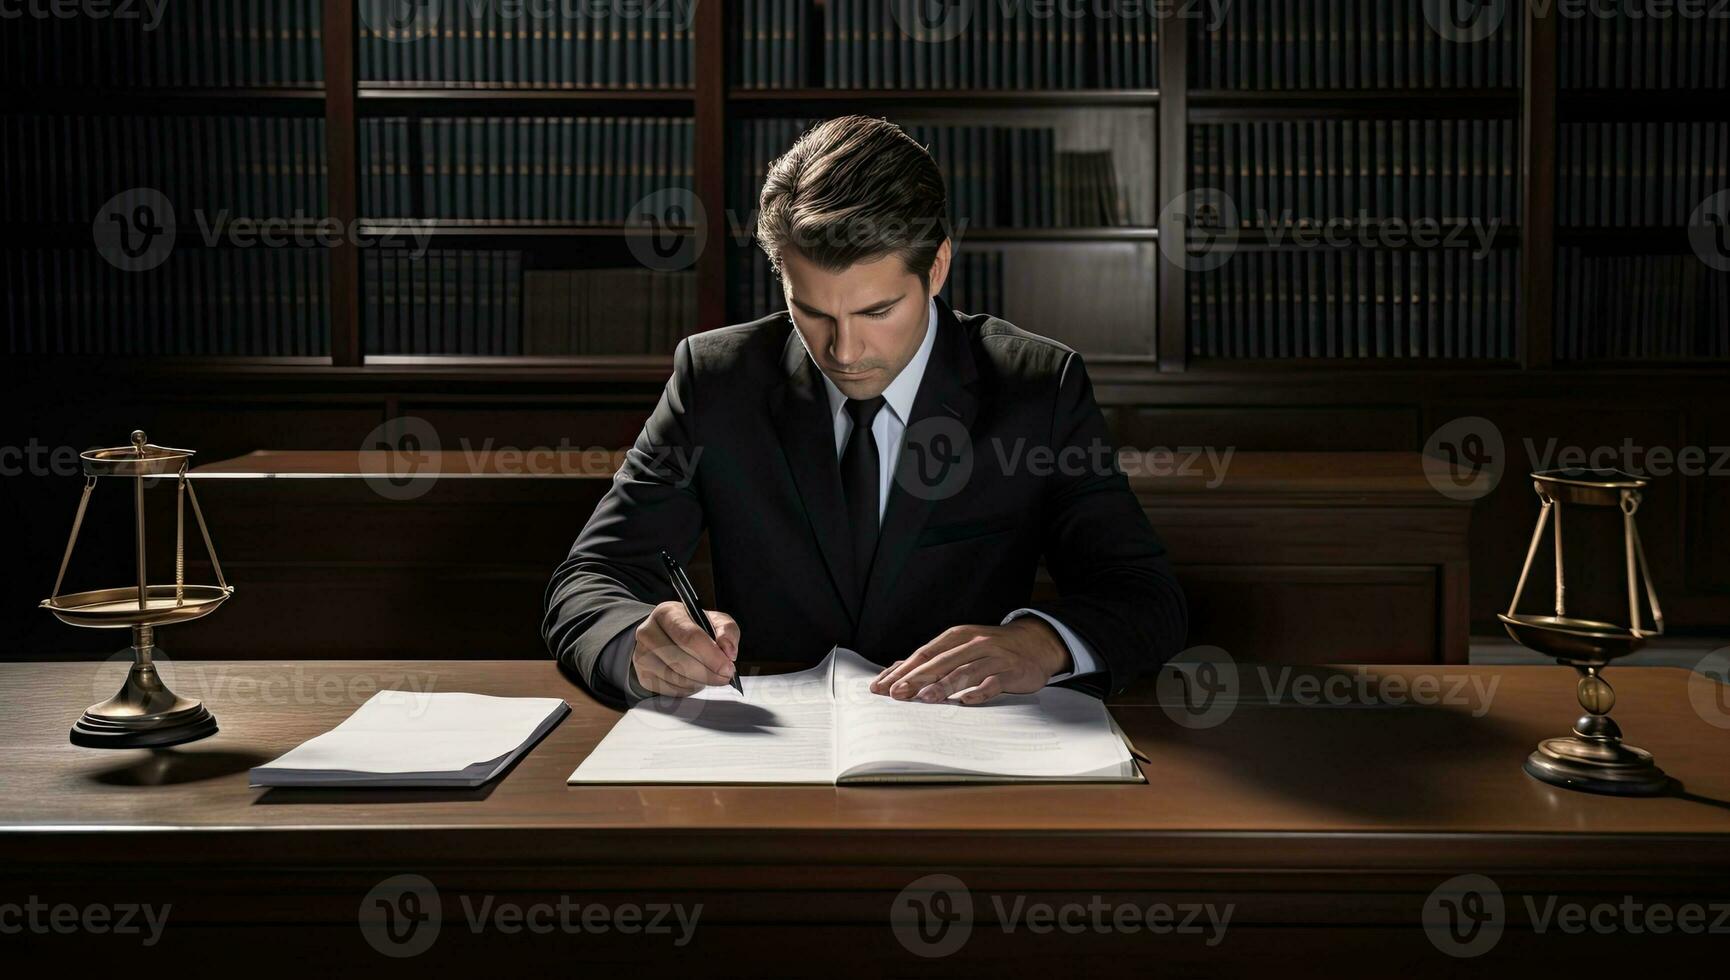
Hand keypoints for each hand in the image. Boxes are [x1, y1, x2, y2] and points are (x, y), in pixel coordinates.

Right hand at [630, 601, 739, 696]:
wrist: (667, 636)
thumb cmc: (693, 627)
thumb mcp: (714, 621)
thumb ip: (727, 630)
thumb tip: (729, 652)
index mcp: (667, 613)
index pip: (689, 637)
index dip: (712, 656)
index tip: (728, 668)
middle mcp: (648, 632)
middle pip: (681, 661)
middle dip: (709, 674)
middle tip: (725, 677)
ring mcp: (642, 655)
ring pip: (675, 678)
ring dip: (699, 682)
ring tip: (710, 676)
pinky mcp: (642, 675)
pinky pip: (670, 689)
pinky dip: (687, 688)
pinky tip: (694, 679)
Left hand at [868, 618, 1070, 704]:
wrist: (1036, 643)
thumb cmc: (992, 648)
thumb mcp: (963, 646)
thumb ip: (934, 658)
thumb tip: (896, 671)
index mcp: (958, 636)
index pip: (925, 653)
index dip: (904, 670)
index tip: (884, 686)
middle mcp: (975, 644)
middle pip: (941, 662)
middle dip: (916, 679)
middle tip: (897, 694)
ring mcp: (994, 657)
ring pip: (965, 672)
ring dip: (944, 686)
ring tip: (925, 699)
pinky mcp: (1012, 672)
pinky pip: (994, 682)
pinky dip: (980, 691)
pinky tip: (967, 701)